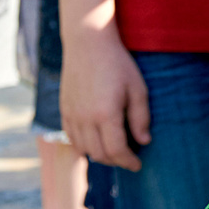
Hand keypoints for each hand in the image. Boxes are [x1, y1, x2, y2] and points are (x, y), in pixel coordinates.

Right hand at [60, 20, 149, 170]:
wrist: (88, 43)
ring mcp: (71, 115)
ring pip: (83, 149)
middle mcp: (84, 119)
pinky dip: (84, 145)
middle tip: (129, 159)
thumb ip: (141, 117)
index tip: (138, 165)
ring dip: (100, 155)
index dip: (128, 162)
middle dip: (116, 161)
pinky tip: (96, 140)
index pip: (116, 151)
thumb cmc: (118, 64)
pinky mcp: (64, 110)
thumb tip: (144, 142)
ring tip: (115, 150)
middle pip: (99, 154)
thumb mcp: (137, 88)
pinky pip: (71, 137)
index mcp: (105, 114)